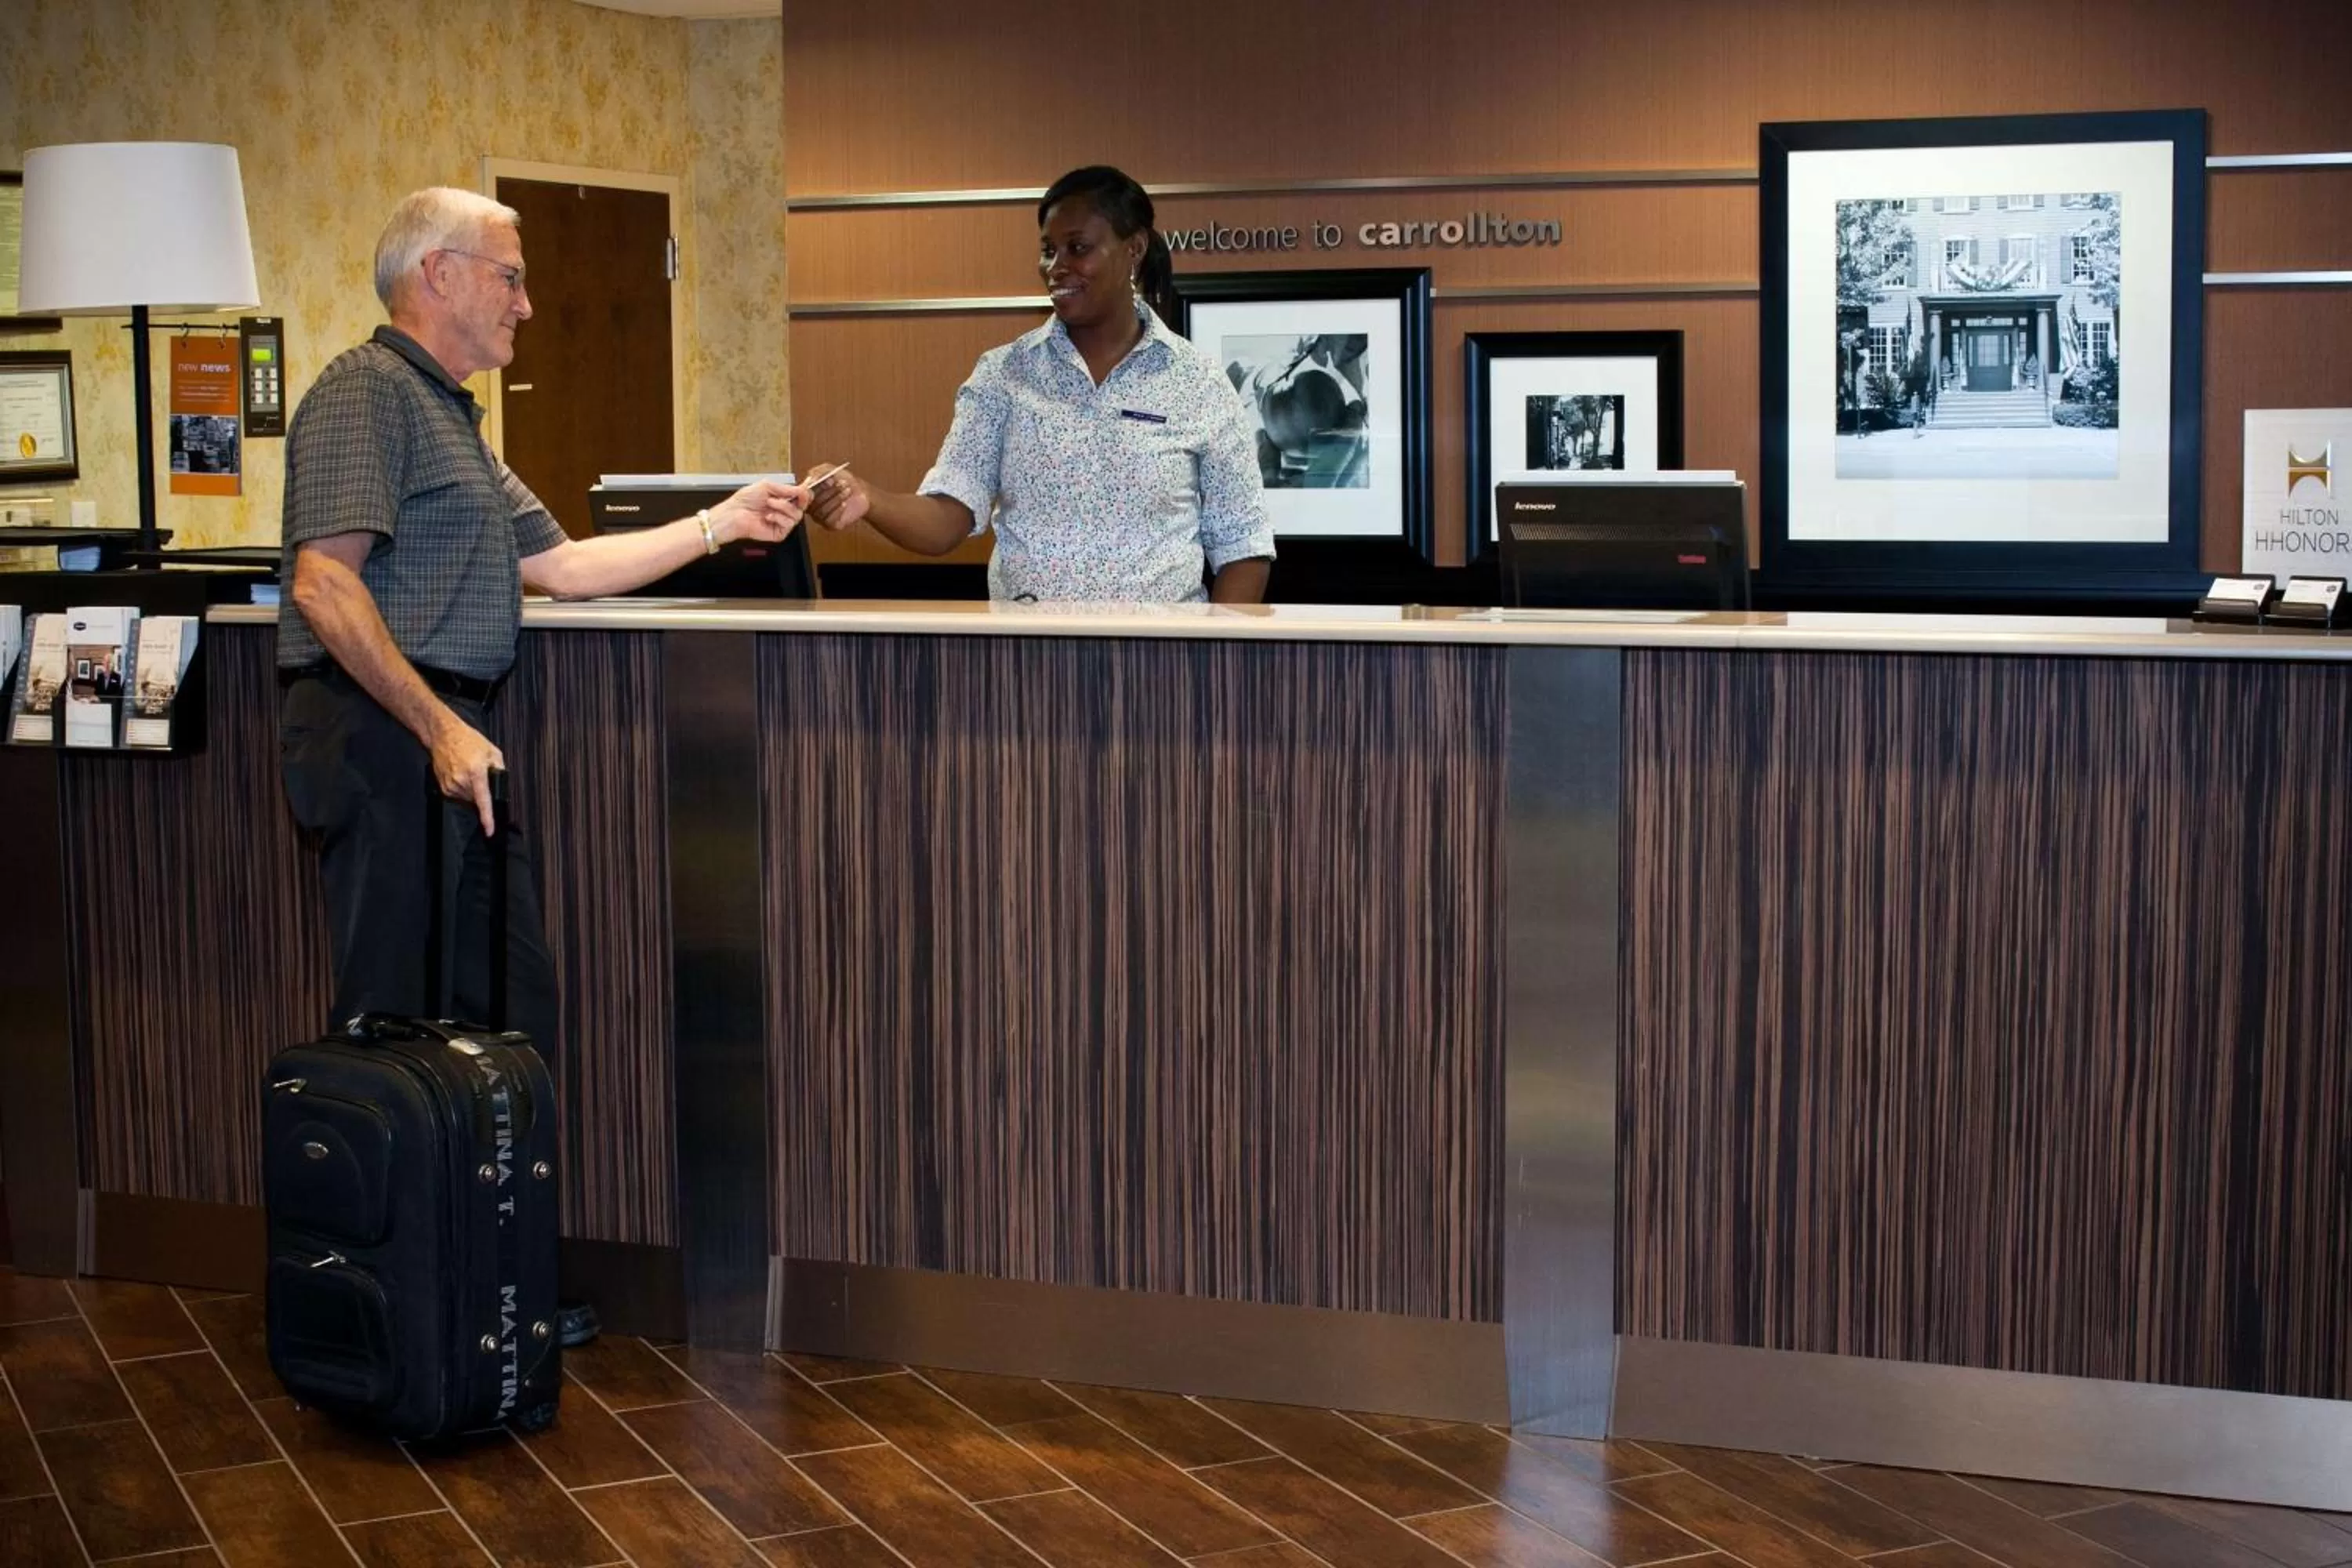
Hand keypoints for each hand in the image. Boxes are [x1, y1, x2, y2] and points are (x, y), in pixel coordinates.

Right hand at [430, 715, 506, 836]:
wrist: (443, 735)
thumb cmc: (467, 740)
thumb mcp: (492, 752)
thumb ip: (500, 770)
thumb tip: (502, 786)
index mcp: (475, 773)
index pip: (483, 802)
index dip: (487, 818)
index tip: (490, 831)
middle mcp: (461, 782)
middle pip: (477, 801)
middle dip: (483, 794)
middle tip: (480, 776)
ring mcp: (450, 786)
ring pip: (468, 800)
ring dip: (473, 792)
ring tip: (470, 772)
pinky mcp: (443, 788)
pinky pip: (458, 796)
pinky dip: (464, 790)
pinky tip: (462, 775)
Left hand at [713, 478, 809, 543]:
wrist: (734, 513)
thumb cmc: (745, 500)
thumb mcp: (767, 486)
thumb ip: (787, 489)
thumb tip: (803, 489)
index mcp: (781, 499)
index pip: (800, 498)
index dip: (805, 494)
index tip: (805, 490)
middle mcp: (783, 511)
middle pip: (803, 507)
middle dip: (799, 499)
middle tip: (793, 495)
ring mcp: (781, 523)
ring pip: (797, 515)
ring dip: (783, 506)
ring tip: (769, 504)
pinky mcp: (779, 533)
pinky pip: (788, 524)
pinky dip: (779, 517)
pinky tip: (768, 516)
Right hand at [803, 464, 870, 530]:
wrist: (862, 493)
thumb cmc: (844, 481)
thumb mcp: (830, 470)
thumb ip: (819, 472)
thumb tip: (811, 478)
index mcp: (808, 494)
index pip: (803, 494)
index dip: (816, 487)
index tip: (829, 480)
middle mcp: (812, 507)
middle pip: (814, 503)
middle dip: (829, 491)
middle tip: (841, 483)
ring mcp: (821, 517)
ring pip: (822, 511)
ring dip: (836, 499)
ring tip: (847, 490)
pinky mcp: (831, 525)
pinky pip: (829, 520)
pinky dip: (838, 510)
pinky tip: (845, 503)